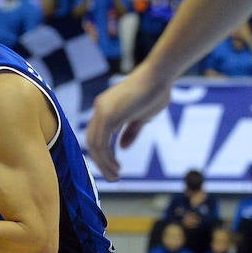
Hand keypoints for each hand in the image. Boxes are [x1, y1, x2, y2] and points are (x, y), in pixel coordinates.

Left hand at [85, 65, 173, 180]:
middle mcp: (100, 109)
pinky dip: (107, 158)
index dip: (103, 154)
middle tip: (113, 177)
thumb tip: (122, 147)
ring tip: (116, 176)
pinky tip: (116, 167)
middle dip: (101, 162)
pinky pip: (101, 143)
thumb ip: (130, 131)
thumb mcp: (141, 117)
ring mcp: (102, 111)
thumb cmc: (155, 92)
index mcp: (106, 108)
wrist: (159, 76)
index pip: (97, 135)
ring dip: (104, 164)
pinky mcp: (108, 115)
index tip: (114, 167)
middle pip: (92, 142)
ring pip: (94, 145)